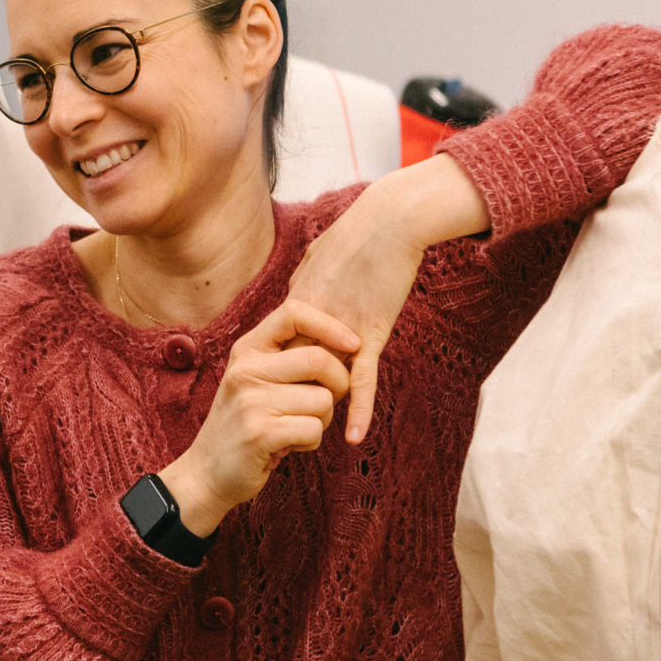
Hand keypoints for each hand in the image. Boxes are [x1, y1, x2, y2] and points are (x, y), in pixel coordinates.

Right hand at [157, 300, 357, 536]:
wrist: (206, 473)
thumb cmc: (244, 424)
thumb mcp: (255, 380)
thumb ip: (288, 360)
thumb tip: (344, 344)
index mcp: (247, 350)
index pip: (294, 313)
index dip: (331, 325)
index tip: (353, 345)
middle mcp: (246, 370)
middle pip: (320, 359)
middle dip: (339, 384)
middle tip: (325, 403)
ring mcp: (251, 401)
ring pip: (323, 400)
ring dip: (322, 420)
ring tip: (295, 428)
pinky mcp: (260, 433)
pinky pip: (314, 430)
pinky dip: (310, 442)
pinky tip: (288, 446)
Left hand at [287, 155, 487, 444]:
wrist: (390, 220)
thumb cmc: (359, 232)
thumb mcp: (319, 256)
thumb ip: (307, 281)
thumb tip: (301, 296)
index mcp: (297, 300)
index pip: (277, 349)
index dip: (275, 375)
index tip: (269, 396)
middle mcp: (313, 319)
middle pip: (293, 370)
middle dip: (289, 399)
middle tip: (283, 426)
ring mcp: (341, 329)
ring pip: (325, 380)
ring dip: (320, 409)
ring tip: (306, 440)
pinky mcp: (371, 333)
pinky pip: (363, 379)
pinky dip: (359, 409)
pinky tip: (354, 436)